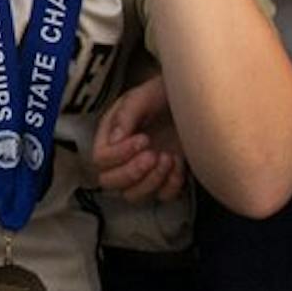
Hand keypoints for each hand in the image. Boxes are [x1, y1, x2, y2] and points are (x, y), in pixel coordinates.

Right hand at [93, 74, 187, 202]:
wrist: (190, 99)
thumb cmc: (162, 93)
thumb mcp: (143, 96)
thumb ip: (127, 114)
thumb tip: (114, 140)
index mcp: (110, 135)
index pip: (101, 159)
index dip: (120, 155)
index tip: (144, 139)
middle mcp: (121, 157)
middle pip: (110, 183)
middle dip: (132, 173)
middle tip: (153, 154)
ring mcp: (142, 171)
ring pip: (133, 196)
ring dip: (152, 181)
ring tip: (168, 157)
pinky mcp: (163, 179)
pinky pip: (162, 197)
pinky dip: (171, 185)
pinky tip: (179, 162)